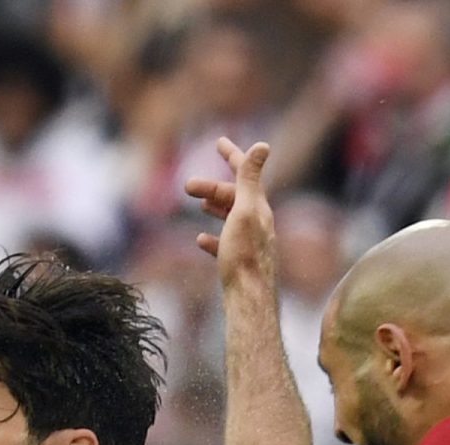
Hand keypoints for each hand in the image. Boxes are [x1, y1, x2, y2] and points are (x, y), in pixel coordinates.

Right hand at [182, 137, 274, 284]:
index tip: (219, 141)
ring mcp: (250, 243)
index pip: (246, 173)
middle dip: (212, 187)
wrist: (248, 299)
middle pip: (234, 196)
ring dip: (215, 206)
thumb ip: (251, 178)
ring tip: (199, 204)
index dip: (232, 155)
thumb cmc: (244, 255)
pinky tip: (200, 240)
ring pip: (231, 217)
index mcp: (258, 208)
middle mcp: (258, 223)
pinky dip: (213, 237)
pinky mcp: (240, 262)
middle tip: (186, 187)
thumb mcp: (245, 211)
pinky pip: (226, 244)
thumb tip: (263, 145)